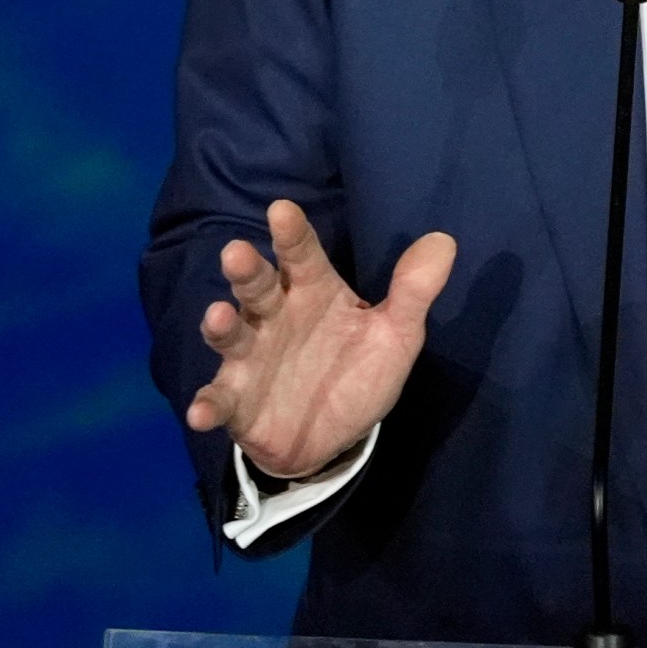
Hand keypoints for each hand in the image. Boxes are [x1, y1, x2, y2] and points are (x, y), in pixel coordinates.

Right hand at [184, 199, 454, 478]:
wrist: (332, 437)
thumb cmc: (357, 371)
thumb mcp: (396, 335)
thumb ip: (413, 291)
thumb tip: (444, 241)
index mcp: (312, 292)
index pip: (303, 256)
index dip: (293, 234)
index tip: (281, 210)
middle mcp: (275, 316)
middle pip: (258, 287)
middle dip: (247, 271)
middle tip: (237, 251)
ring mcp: (251, 357)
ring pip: (232, 335)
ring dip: (220, 326)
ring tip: (218, 317)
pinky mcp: (236, 400)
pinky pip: (219, 399)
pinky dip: (207, 404)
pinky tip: (202, 414)